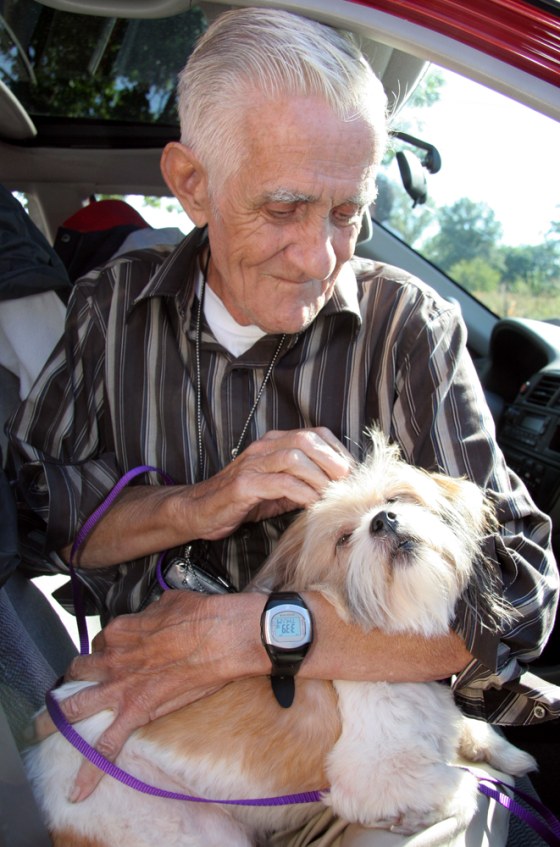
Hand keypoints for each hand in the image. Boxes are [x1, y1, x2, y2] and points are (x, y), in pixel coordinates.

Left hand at [34, 590, 265, 801]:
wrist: (221, 635)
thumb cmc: (202, 615)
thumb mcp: (170, 602)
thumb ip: (153, 614)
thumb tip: (156, 617)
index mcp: (121, 630)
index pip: (101, 643)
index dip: (103, 652)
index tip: (110, 658)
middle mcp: (113, 656)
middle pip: (79, 670)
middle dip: (72, 681)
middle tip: (71, 691)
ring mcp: (121, 685)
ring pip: (77, 705)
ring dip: (60, 719)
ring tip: (46, 731)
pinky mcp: (137, 710)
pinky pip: (107, 745)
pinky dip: (90, 769)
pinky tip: (78, 789)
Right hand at [182, 427, 353, 540]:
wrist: (198, 511)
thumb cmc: (241, 501)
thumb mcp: (279, 490)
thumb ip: (303, 484)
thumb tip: (337, 489)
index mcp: (274, 443)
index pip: (315, 434)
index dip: (338, 451)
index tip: (352, 474)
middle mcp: (263, 447)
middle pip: (307, 440)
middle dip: (333, 461)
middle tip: (346, 484)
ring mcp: (252, 464)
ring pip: (295, 458)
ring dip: (319, 478)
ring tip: (330, 496)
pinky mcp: (243, 485)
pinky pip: (280, 483)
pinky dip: (301, 493)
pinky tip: (311, 504)